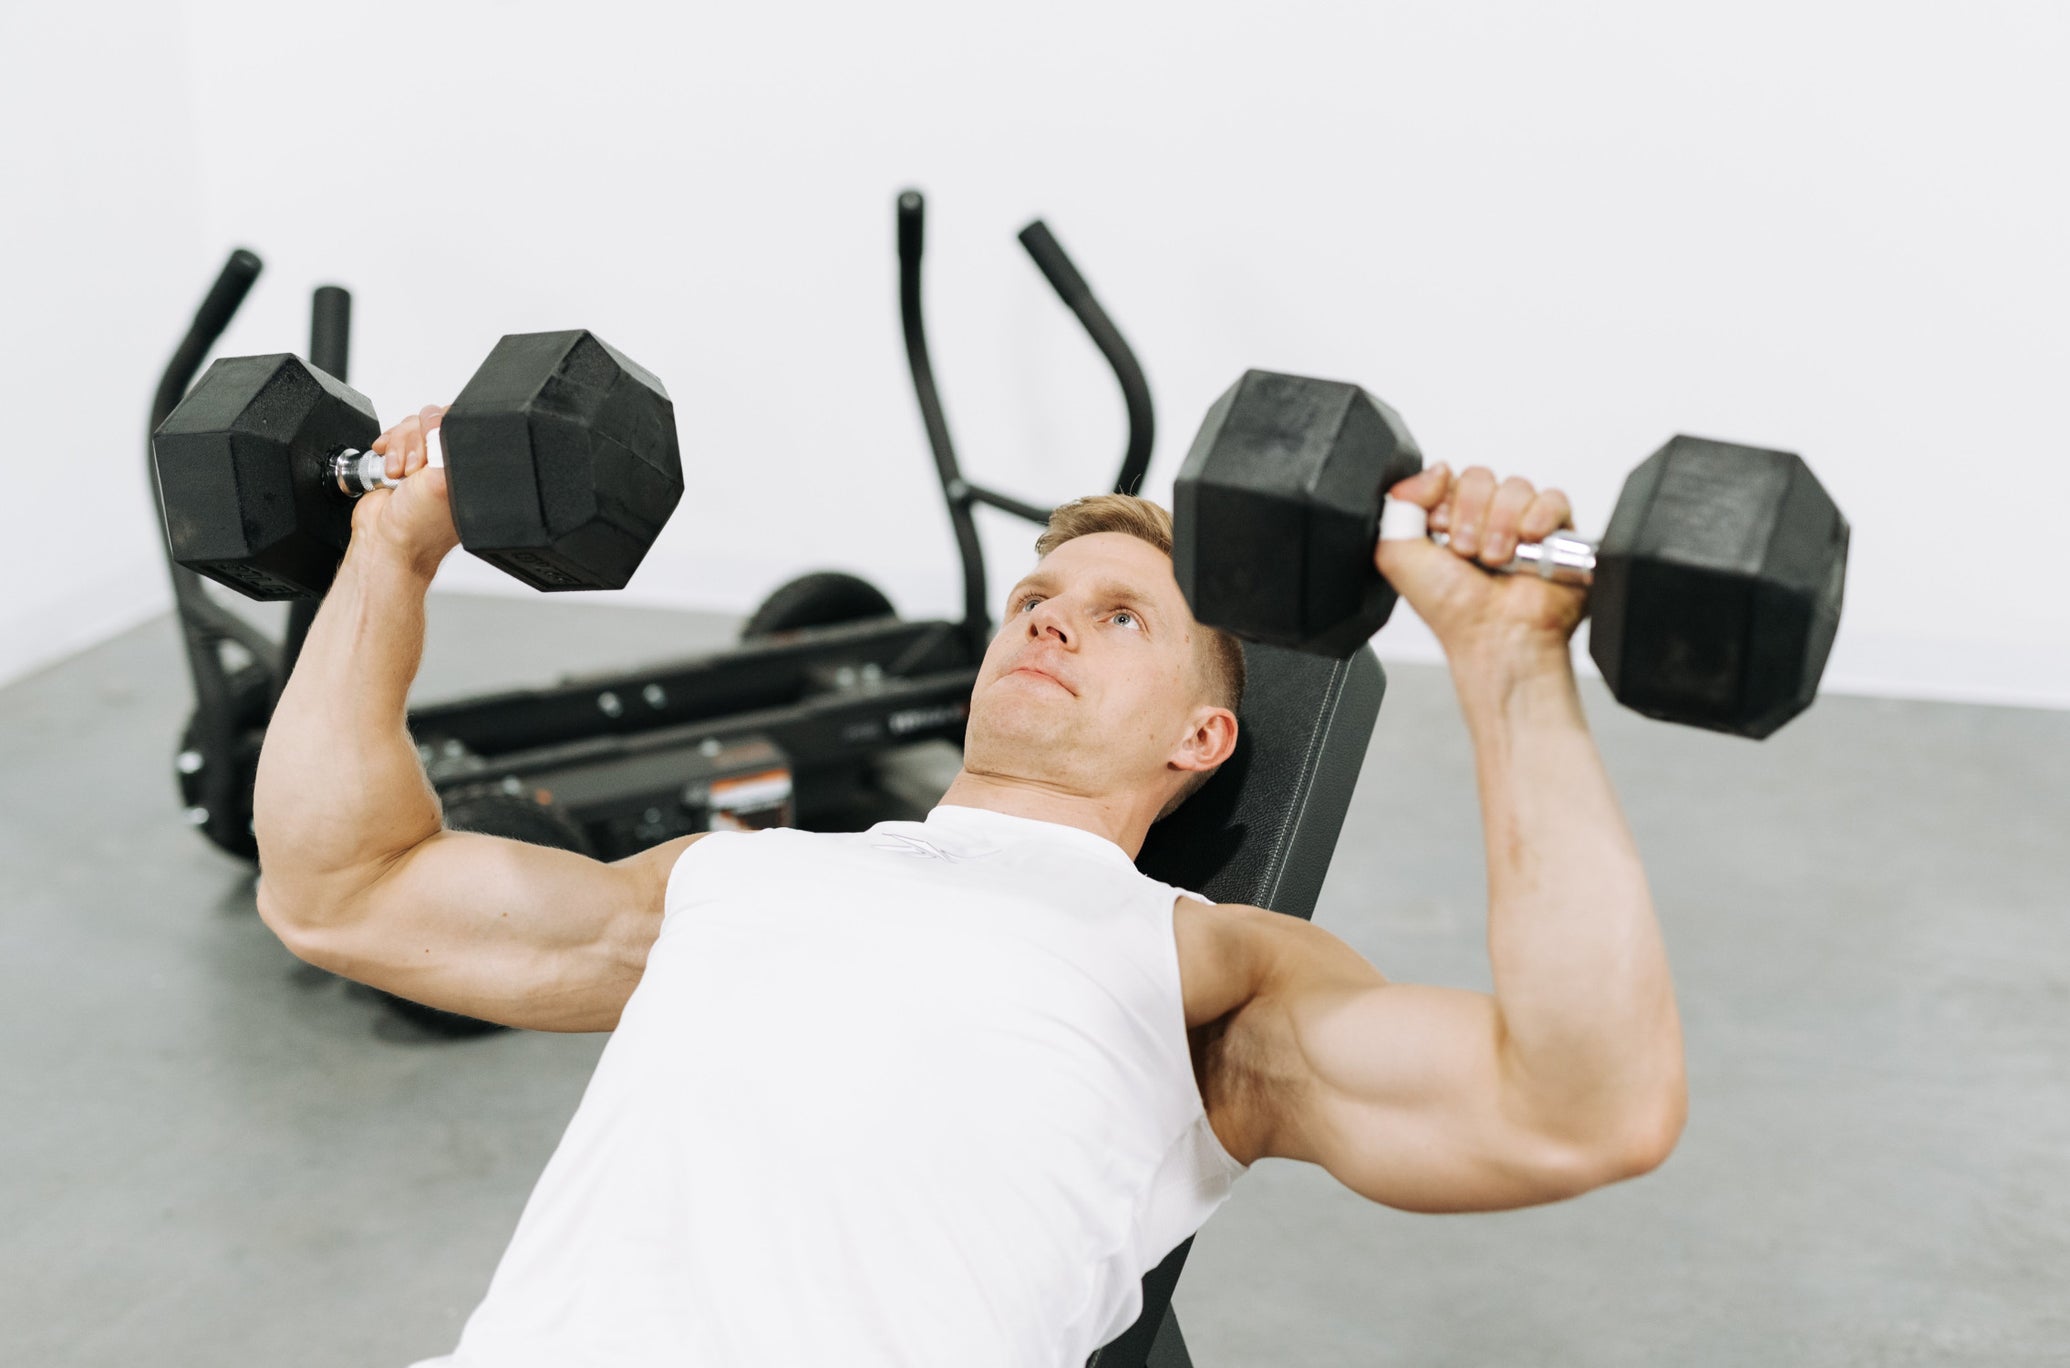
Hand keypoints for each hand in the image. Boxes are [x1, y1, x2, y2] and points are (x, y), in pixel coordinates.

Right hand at [352, 404, 458, 578]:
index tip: (430, 452)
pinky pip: (397, 436)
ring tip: (399, 474)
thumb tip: (442, 418)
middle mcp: (450, 464)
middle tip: (414, 471)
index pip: (463, 426)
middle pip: (434, 420)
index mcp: (469, 470)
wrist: (384, 540)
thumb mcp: (441, 481)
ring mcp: (427, 463)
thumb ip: (446, 445)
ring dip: (399, 447)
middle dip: (415, 442)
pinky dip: (388, 446)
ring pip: (413, 426)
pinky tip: (388, 466)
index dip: (441, 430)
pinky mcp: (404, 461)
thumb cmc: (418, 525)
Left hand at [1374, 464, 1588, 656]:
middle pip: (1480, 478)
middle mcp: (1484, 521)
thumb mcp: (1398, 555)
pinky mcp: (1557, 532)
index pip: (1447, 479)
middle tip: (1467, 551)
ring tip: (1497, 559)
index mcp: (1448, 523)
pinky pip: (1552, 499)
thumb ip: (1400, 505)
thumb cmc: (1452, 608)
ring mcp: (1521, 525)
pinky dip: (1539, 515)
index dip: (1443, 500)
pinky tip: (1528, 539)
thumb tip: (1433, 471)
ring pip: (1514, 487)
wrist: (1494, 634)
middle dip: (1470, 514)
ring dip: (1501, 523)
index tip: (1439, 529)